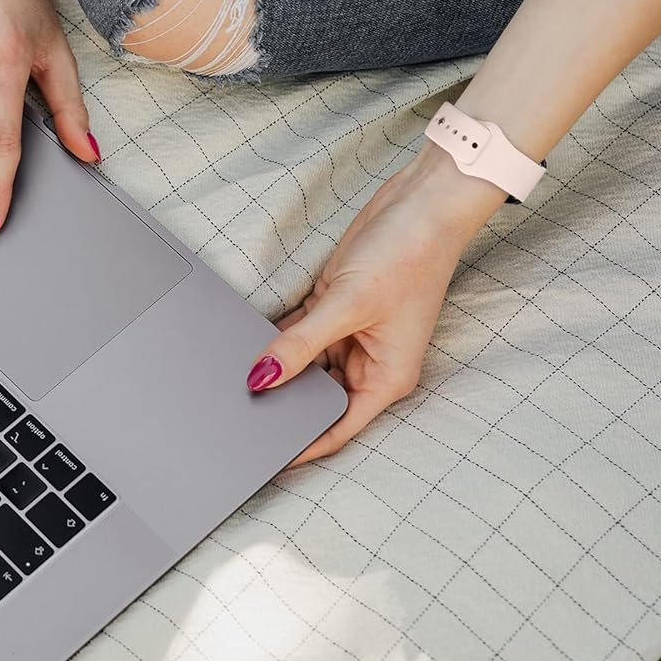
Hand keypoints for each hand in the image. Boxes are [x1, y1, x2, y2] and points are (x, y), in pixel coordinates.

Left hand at [245, 154, 483, 469]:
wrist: (420, 202)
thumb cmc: (410, 255)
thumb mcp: (348, 305)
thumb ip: (301, 345)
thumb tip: (261, 378)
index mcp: (385, 377)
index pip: (337, 427)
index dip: (303, 446)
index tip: (265, 458)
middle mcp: (369, 362)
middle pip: (318, 396)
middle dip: (285, 401)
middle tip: (240, 410)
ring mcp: (351, 334)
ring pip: (305, 364)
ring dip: (279, 364)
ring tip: (239, 375)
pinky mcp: (335, 307)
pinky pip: (300, 333)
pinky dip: (279, 336)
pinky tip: (252, 340)